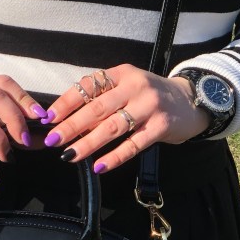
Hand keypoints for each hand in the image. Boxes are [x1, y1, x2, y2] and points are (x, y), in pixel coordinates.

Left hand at [41, 66, 209, 173]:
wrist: (190, 101)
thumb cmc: (150, 95)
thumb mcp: (128, 85)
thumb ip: (104, 97)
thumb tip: (68, 119)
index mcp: (122, 73)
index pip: (88, 86)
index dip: (66, 102)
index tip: (49, 118)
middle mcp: (135, 86)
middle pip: (97, 108)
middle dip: (71, 125)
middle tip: (53, 140)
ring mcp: (149, 106)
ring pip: (112, 128)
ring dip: (88, 143)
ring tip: (70, 155)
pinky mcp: (161, 126)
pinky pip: (133, 145)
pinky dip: (114, 157)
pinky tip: (99, 166)